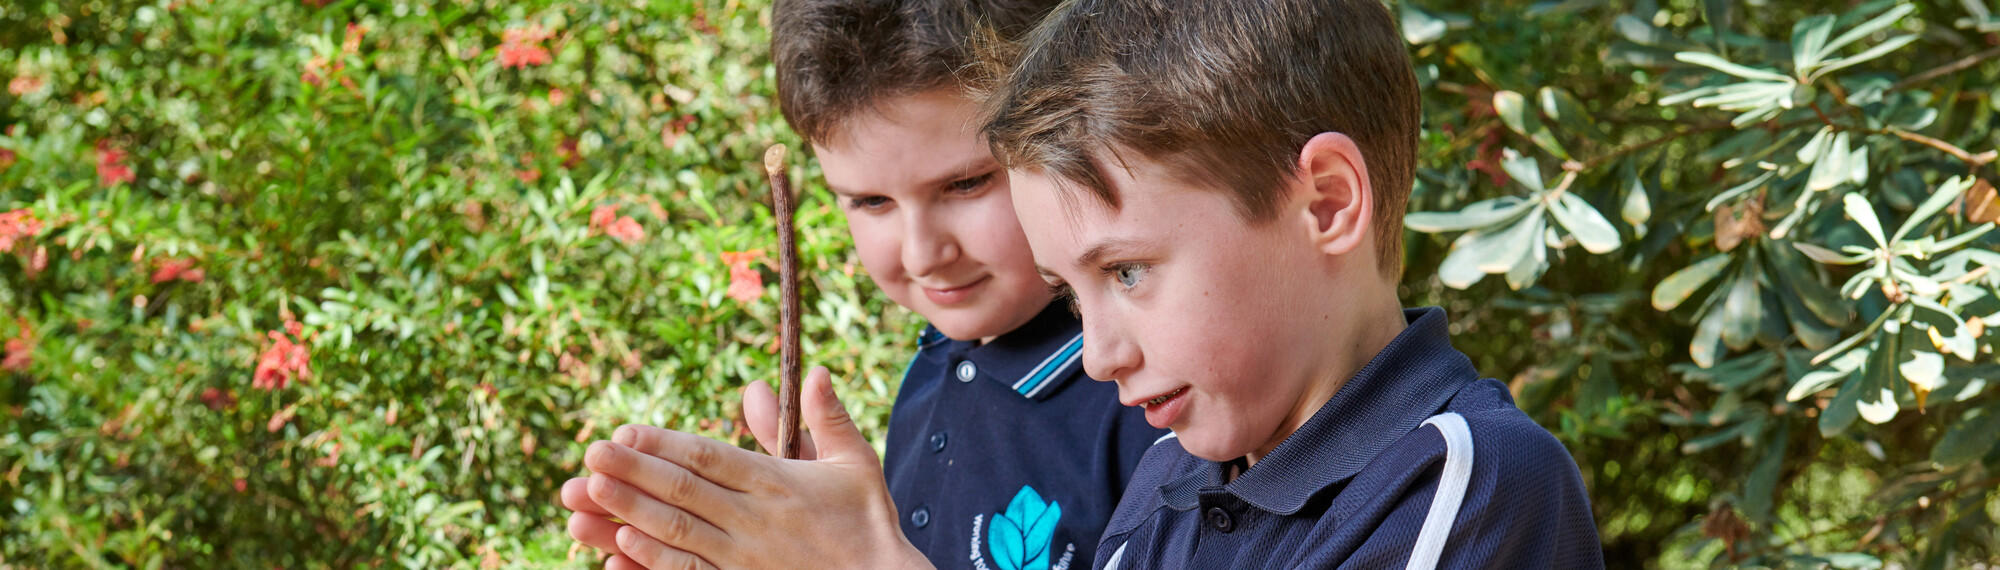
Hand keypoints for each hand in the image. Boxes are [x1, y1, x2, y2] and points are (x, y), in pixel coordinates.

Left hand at [578, 367, 932, 568]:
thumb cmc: (870, 524)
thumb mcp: (854, 463)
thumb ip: (826, 417)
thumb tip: (813, 370)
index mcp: (778, 483)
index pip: (710, 458)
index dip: (665, 444)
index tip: (626, 431)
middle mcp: (754, 520)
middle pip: (683, 491)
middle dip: (633, 470)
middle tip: (589, 453)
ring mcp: (745, 559)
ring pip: (676, 532)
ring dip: (629, 511)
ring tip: (589, 494)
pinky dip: (654, 562)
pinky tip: (621, 550)